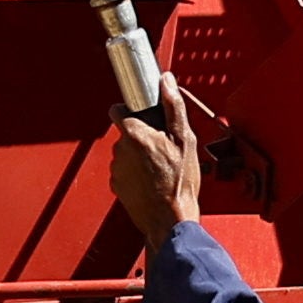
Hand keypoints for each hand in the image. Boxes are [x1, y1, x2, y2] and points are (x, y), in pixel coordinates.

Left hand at [109, 106, 205, 248]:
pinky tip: (152, 180)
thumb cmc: (179, 183)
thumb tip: (166, 82)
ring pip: (125, 153)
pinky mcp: (116, 185)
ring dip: (138, 156)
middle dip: (141, 136)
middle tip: (162, 147)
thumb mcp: (186, 140)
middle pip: (125, 133)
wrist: (171, 220)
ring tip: (159, 167)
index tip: (143, 115)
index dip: (131, 110)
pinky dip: (135, 174)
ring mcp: (116, 169)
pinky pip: (124, 171)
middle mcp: (120, 149)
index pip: (117, 110)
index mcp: (135, 134)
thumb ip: (173, 106)